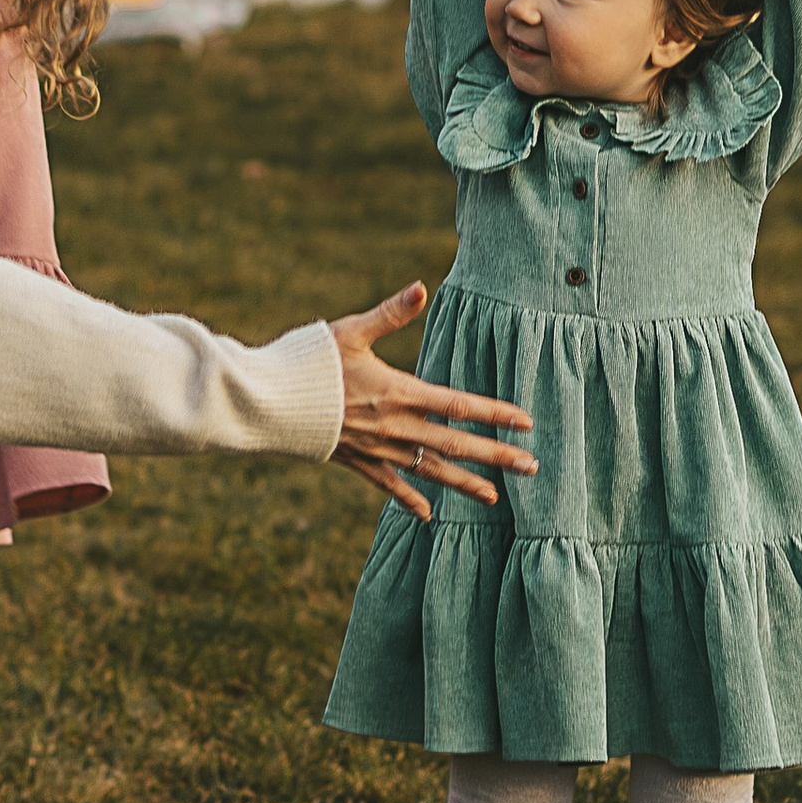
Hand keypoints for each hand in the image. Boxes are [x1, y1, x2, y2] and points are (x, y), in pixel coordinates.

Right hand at [329, 285, 536, 518]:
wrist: (269, 403)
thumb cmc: (310, 361)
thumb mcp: (351, 331)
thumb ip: (390, 313)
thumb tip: (422, 287)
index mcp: (400, 391)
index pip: (460, 404)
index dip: (496, 413)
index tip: (527, 422)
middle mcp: (396, 426)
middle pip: (456, 444)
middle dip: (496, 456)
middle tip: (532, 467)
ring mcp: (378, 449)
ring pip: (431, 471)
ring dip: (465, 483)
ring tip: (495, 497)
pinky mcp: (357, 462)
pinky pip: (390, 485)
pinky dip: (410, 499)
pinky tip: (429, 515)